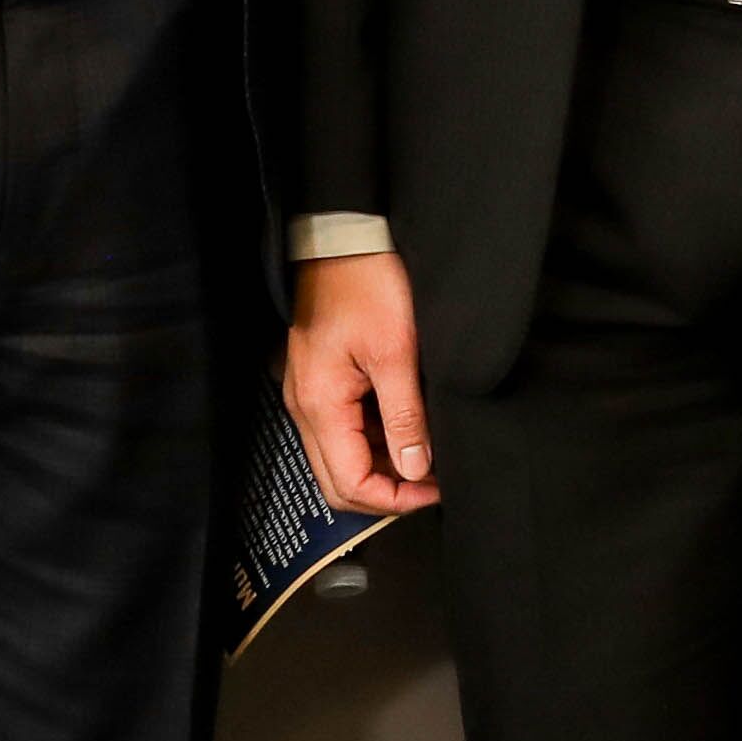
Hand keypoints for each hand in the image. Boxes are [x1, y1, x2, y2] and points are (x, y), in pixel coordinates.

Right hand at [285, 252, 439, 512]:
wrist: (344, 240)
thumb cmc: (367, 285)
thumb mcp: (397, 352)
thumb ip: (405, 416)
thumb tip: (415, 469)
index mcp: (319, 405)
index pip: (349, 484)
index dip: (395, 499)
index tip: (435, 489)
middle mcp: (305, 408)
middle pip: (339, 482)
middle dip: (387, 492)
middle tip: (433, 482)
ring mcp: (310, 396)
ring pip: (342, 459)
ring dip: (382, 467)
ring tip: (427, 456)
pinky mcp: (321, 382)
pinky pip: (344, 432)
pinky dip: (375, 442)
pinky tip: (408, 430)